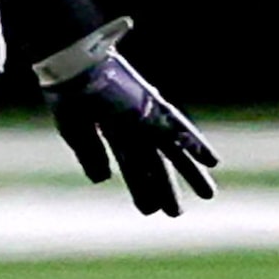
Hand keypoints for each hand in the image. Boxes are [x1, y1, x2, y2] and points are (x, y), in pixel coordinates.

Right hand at [37, 22, 217, 216]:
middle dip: (165, 188)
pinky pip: (179, 128)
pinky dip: (195, 144)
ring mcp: (145, 117)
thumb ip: (89, 154)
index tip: (148, 210)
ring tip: (207, 195)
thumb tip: (103, 180)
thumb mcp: (73, 130)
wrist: (71, 64)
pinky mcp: (152, 106)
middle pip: (155, 163)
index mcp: (112, 131)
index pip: (131, 166)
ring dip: (190, 173)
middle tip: (175, 213)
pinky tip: (212, 162)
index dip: (141, 188)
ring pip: (172, 151)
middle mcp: (134, 127)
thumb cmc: (65, 92)